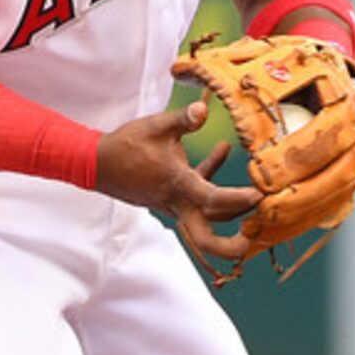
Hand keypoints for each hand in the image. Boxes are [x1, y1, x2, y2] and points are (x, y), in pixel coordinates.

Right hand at [95, 100, 262, 262]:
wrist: (96, 163)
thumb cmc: (125, 146)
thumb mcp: (157, 127)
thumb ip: (183, 119)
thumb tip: (203, 109)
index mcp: (177, 186)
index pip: (214, 201)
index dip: (239, 199)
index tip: (259, 194)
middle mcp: (177, 202)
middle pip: (206, 238)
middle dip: (229, 245)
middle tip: (253, 237)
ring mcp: (173, 204)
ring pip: (205, 218)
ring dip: (229, 209)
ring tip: (253, 194)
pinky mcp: (169, 197)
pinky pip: (196, 194)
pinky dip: (211, 176)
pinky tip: (222, 149)